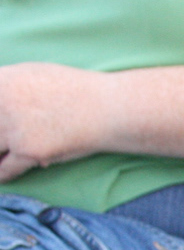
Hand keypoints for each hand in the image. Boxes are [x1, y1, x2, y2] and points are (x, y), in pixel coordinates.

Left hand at [0, 63, 109, 182]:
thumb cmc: (73, 89)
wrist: (108, 108)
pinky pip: (3, 170)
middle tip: (2, 142)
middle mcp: (1, 105)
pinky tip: (2, 175)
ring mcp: (14, 129)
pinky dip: (1, 175)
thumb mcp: (29, 73)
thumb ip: (3, 85)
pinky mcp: (29, 152)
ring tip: (3, 155)